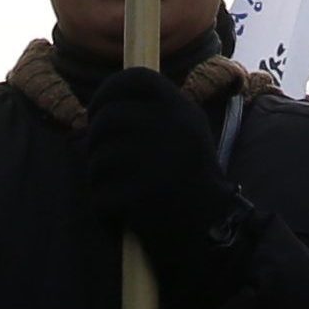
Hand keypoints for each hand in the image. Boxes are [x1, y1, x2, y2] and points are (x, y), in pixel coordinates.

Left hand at [76, 66, 252, 299]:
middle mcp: (171, 128)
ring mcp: (156, 161)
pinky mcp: (142, 195)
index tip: (98, 110)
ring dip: (100, 180)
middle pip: (106, 118)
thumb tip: (99, 110)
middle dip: (94, 141)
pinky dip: (105, 210)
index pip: (135, 78)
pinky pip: (100, 195)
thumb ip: (151, 116)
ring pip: (98, 160)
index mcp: (181, 110)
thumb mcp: (184, 135)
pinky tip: (123, 217)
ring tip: (121, 194)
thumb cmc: (191, 183)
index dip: (108, 90)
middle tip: (104, 161)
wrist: (214, 231)